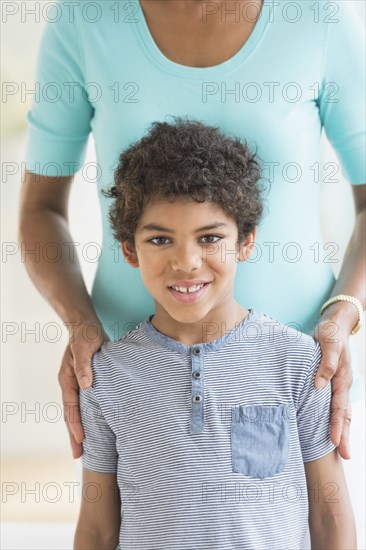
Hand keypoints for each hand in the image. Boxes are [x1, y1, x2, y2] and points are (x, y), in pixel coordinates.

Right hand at [58, 319, 109, 457]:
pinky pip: (87, 403)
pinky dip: (90, 416)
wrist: (87, 325)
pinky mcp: (88, 382)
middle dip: (75, 435)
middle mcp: (71, 384)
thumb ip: (85, 365)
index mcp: (68, 379)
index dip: (76, 425)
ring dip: (81, 428)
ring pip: (78, 411)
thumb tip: (86, 385)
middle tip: (78, 456)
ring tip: (86, 448)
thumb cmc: (86, 335)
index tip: (82, 440)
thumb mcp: (85, 347)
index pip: (72, 407)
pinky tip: (97, 425)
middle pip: (71, 414)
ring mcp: (78, 384)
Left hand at [312, 317, 352, 459]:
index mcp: (342, 378)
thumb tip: (319, 386)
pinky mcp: (332, 380)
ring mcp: (339, 383)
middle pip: (344, 414)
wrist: (335, 323)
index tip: (335, 443)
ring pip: (341, 410)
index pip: (339, 407)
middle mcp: (343, 384)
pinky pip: (334, 402)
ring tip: (339, 448)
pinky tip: (327, 424)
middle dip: (344, 436)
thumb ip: (325, 364)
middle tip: (345, 457)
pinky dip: (332, 415)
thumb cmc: (330, 332)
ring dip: (340, 428)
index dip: (337, 426)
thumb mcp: (328, 343)